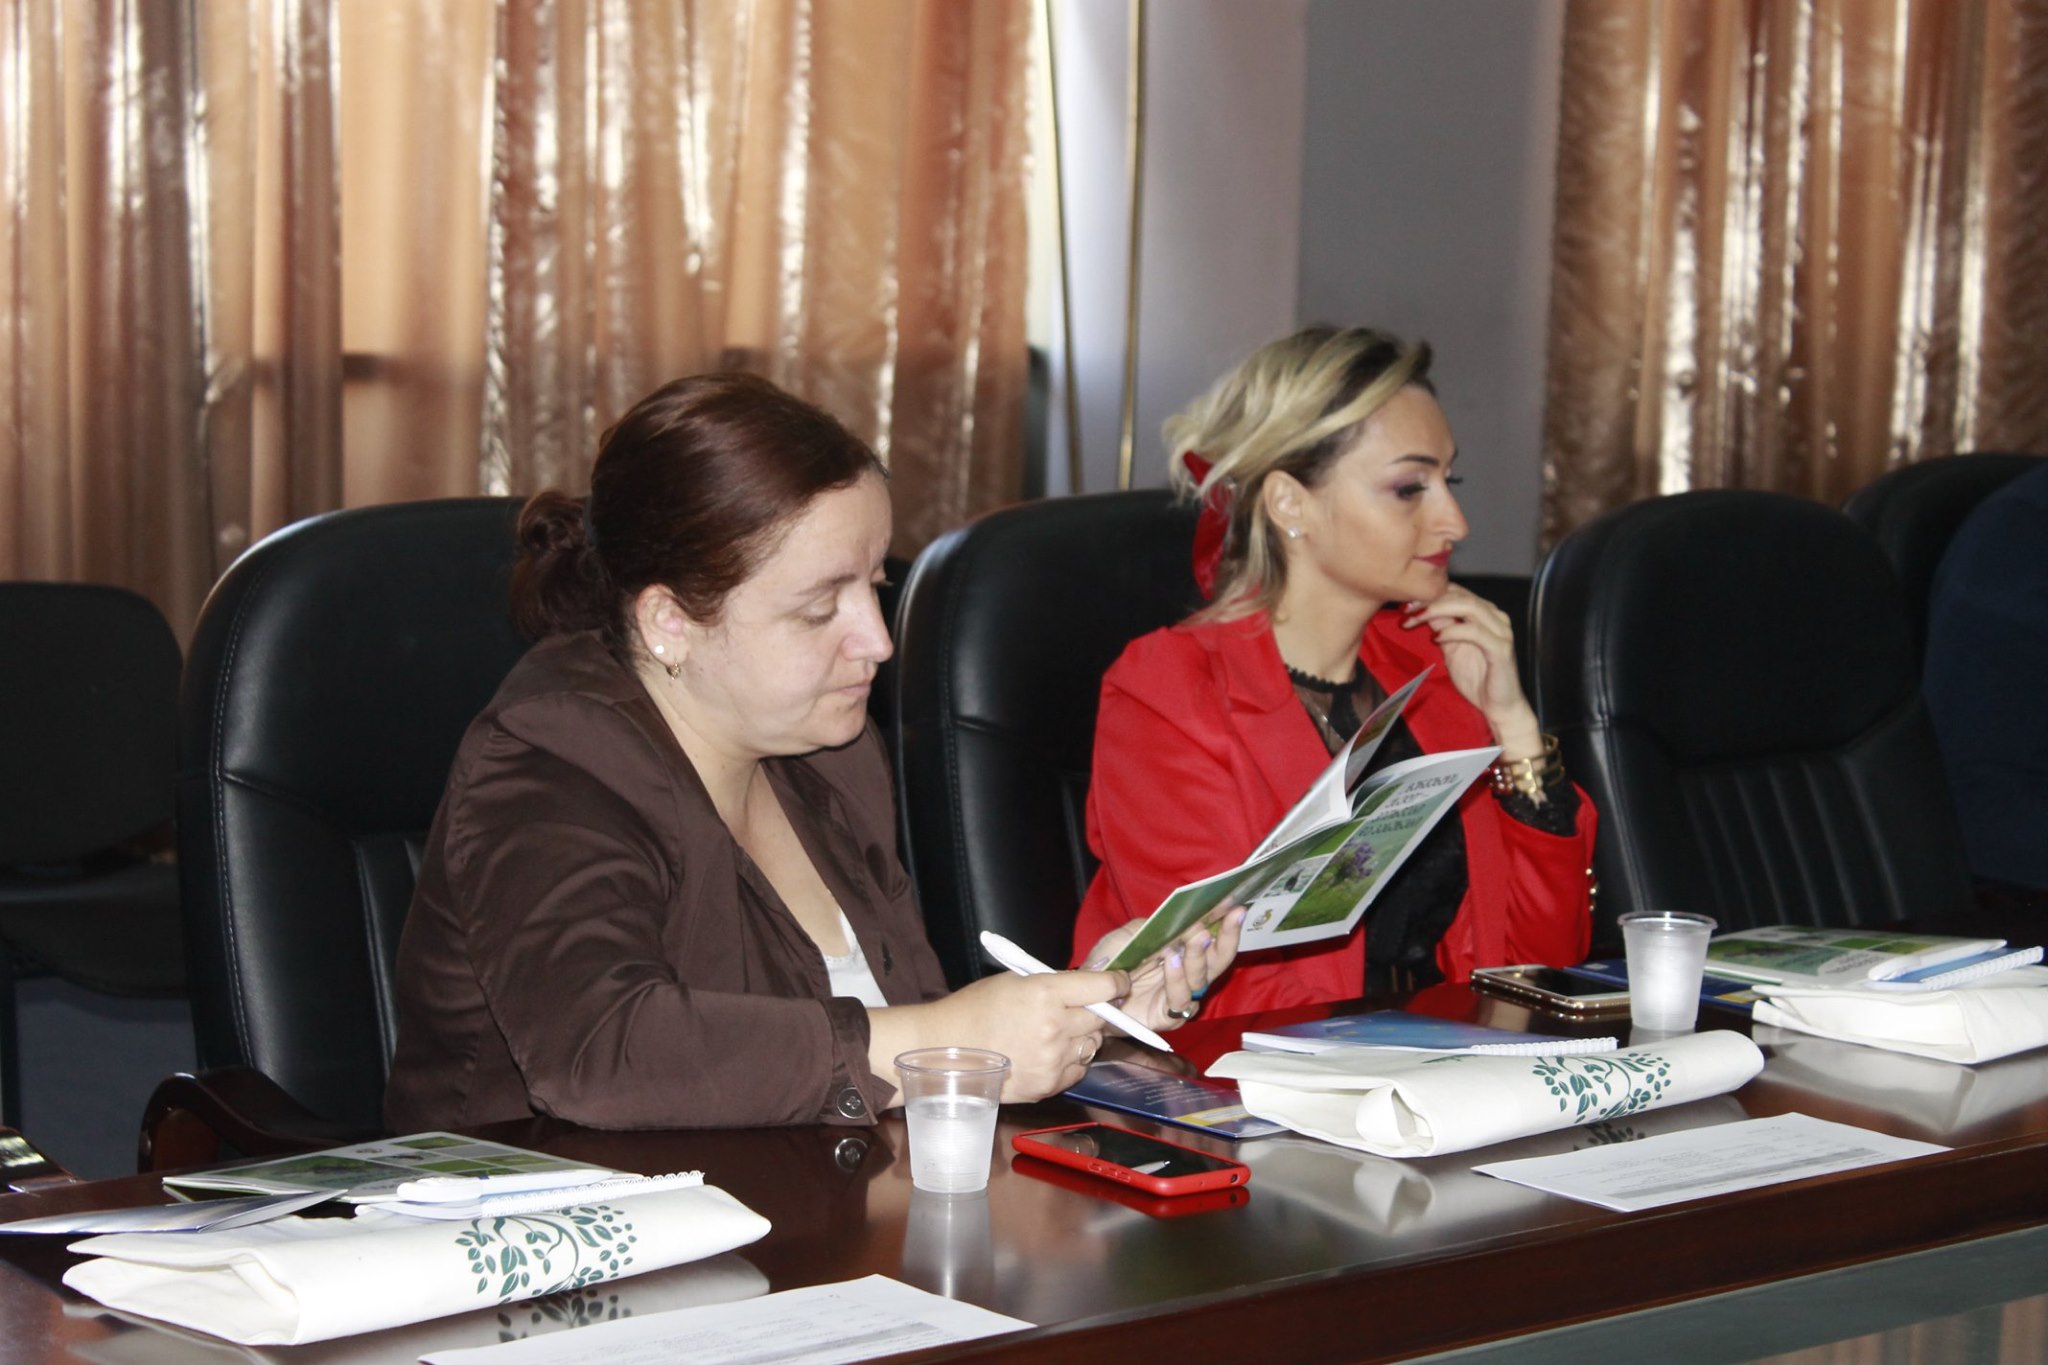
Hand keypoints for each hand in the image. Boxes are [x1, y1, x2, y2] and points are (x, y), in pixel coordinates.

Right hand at [882, 968, 1128, 1102]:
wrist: (944, 1052)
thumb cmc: (974, 1011)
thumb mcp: (1014, 981)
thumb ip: (1053, 984)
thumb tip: (1088, 985)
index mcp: (1044, 993)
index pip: (1102, 988)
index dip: (1116, 984)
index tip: (1119, 983)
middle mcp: (1054, 1027)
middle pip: (1101, 1018)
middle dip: (1097, 1011)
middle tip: (1084, 1007)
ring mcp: (1052, 1059)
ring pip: (1092, 1045)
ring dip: (1082, 1037)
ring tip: (1057, 1032)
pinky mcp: (1048, 1085)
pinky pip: (1078, 1069)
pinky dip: (1071, 1061)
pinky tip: (1048, 1053)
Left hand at [1093, 906, 1245, 1032]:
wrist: (1087, 992)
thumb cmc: (1110, 963)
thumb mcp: (1130, 934)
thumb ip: (1156, 926)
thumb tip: (1188, 922)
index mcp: (1182, 952)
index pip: (1212, 937)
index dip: (1226, 922)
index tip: (1236, 905)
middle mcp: (1187, 975)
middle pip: (1218, 959)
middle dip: (1227, 937)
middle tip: (1232, 917)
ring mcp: (1180, 996)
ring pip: (1202, 979)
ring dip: (1200, 956)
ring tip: (1196, 937)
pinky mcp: (1168, 1016)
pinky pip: (1179, 1000)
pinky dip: (1177, 979)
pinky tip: (1172, 961)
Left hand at [1401, 586, 1542, 754]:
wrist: (1499, 707)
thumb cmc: (1478, 679)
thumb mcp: (1451, 649)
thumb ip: (1441, 627)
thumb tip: (1421, 609)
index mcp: (1485, 614)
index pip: (1456, 592)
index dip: (1429, 594)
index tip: (1405, 605)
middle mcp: (1496, 618)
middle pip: (1461, 595)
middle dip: (1430, 600)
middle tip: (1406, 610)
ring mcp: (1501, 631)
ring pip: (1469, 606)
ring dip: (1438, 610)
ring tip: (1416, 619)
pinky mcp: (1501, 648)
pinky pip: (1475, 631)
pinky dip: (1453, 631)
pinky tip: (1436, 638)